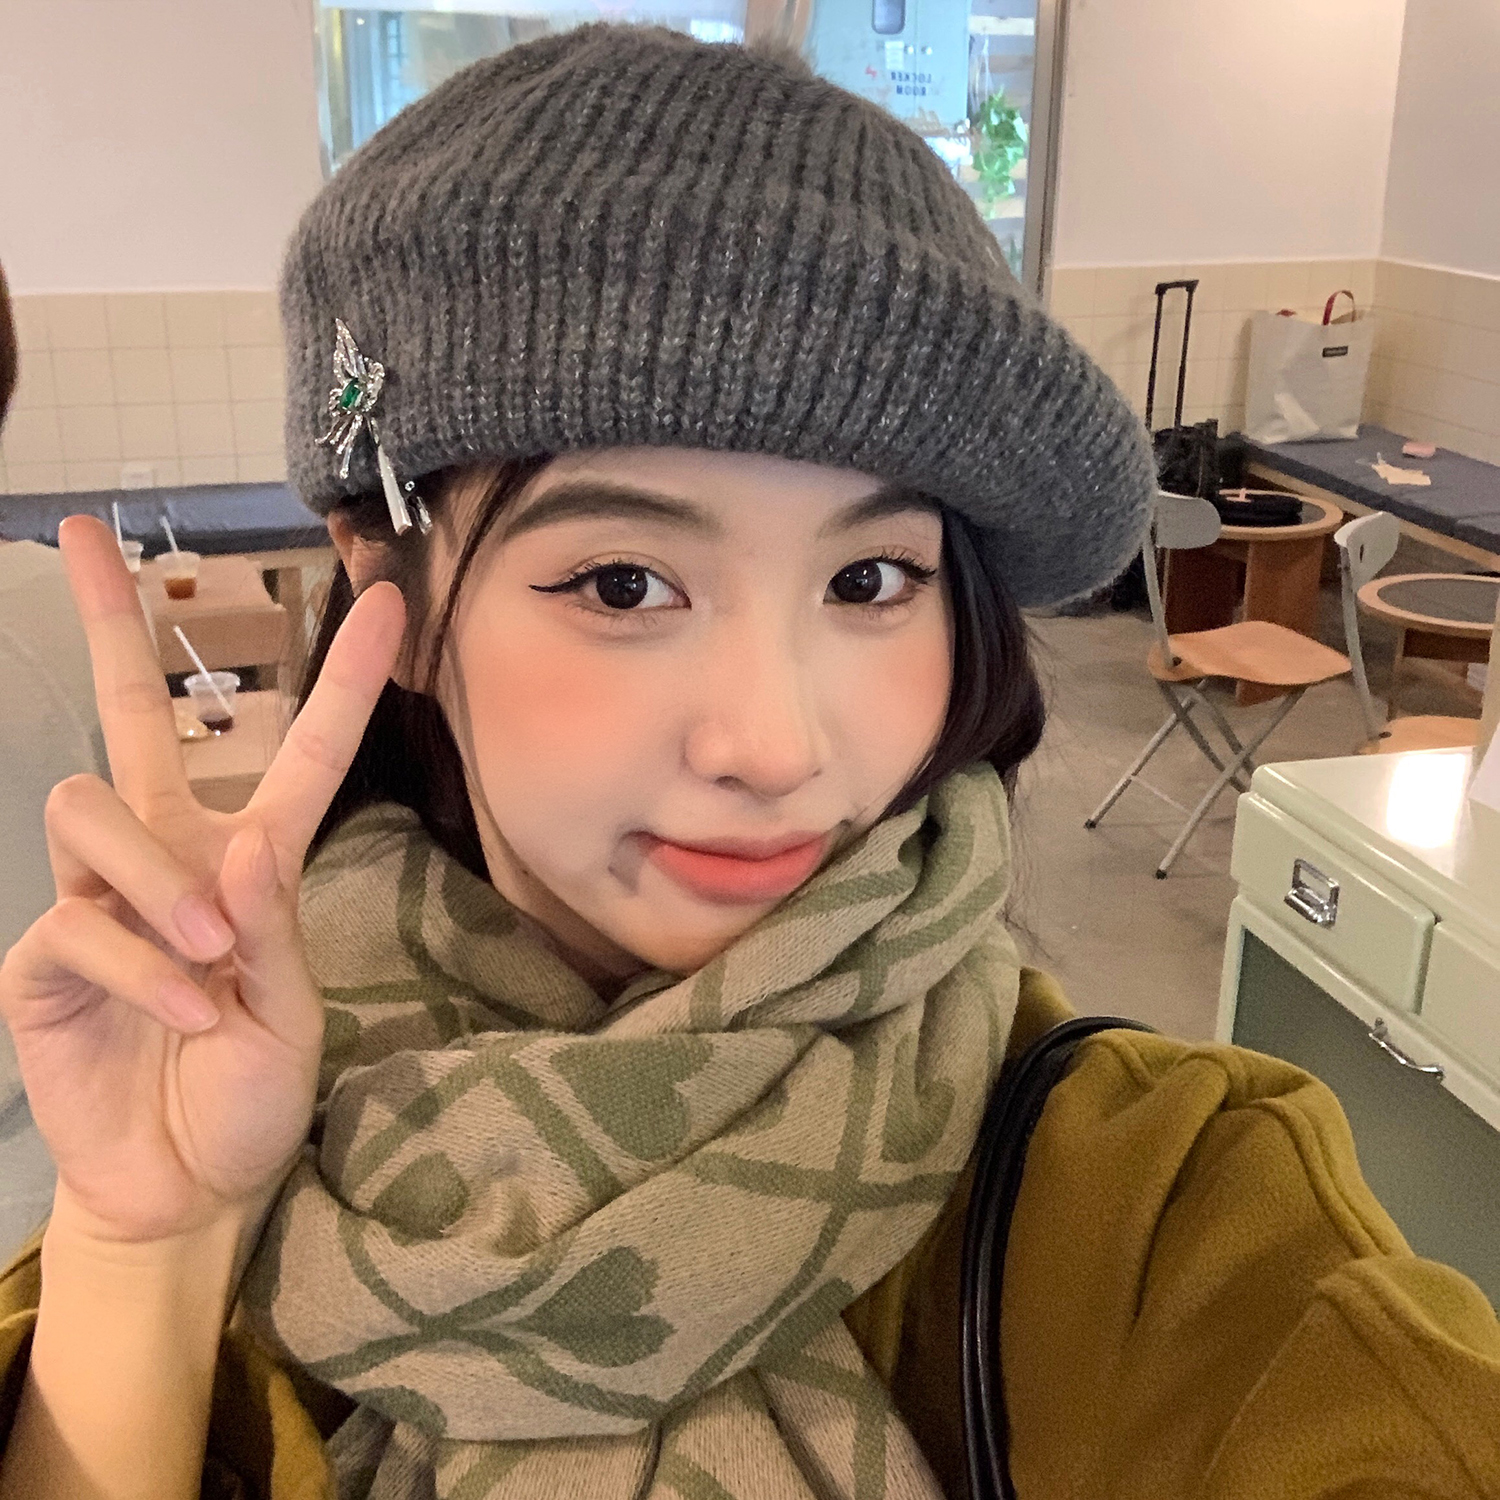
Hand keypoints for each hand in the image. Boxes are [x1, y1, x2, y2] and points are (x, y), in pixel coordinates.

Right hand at [0, 517, 403, 1245]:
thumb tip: (230, 846)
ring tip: (210, 959)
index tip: (386, 597)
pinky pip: (80, 921)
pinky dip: (146, 970)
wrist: (188, 1182)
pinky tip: (186, 1015)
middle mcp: (168, 858)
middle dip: (106, 623)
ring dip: (157, 879)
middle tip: (78, 531)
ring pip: (92, 808)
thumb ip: (267, 924)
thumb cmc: (249, 1089)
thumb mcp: (292, 1007)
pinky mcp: (46, 955)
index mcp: (250, 859)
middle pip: (129, 715)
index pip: (302, 751)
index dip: (342, 679)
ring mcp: (98, 898)